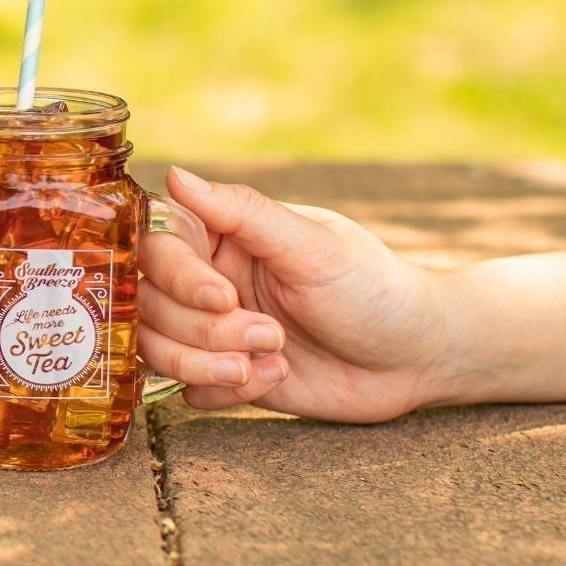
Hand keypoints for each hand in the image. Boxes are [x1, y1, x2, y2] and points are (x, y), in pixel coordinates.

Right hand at [148, 166, 453, 421]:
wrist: (415, 358)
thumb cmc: (373, 289)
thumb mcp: (311, 246)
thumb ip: (242, 212)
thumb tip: (175, 174)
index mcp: (225, 237)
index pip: (157, 247)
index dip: (178, 277)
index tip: (223, 296)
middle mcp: (209, 280)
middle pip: (150, 304)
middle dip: (204, 330)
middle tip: (268, 334)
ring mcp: (213, 331)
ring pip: (158, 349)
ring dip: (205, 363)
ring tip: (266, 361)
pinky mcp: (225, 375)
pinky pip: (188, 391)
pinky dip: (224, 390)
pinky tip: (276, 377)